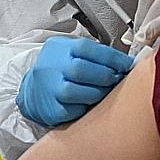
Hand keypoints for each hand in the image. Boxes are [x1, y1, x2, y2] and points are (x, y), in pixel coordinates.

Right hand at [15, 36, 132, 127]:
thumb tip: (123, 61)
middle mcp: (52, 67)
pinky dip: (85, 108)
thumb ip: (92, 54)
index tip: (126, 64)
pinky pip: (73, 111)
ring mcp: (49, 89)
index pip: (87, 49)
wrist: (32, 90)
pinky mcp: (51, 109)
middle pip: (81, 70)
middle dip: (106, 75)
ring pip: (76, 92)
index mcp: (60, 49)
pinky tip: (90, 103)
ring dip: (98, 93)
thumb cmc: (58, 70)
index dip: (112, 57)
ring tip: (105, 91)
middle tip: (117, 78)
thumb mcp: (69, 51)